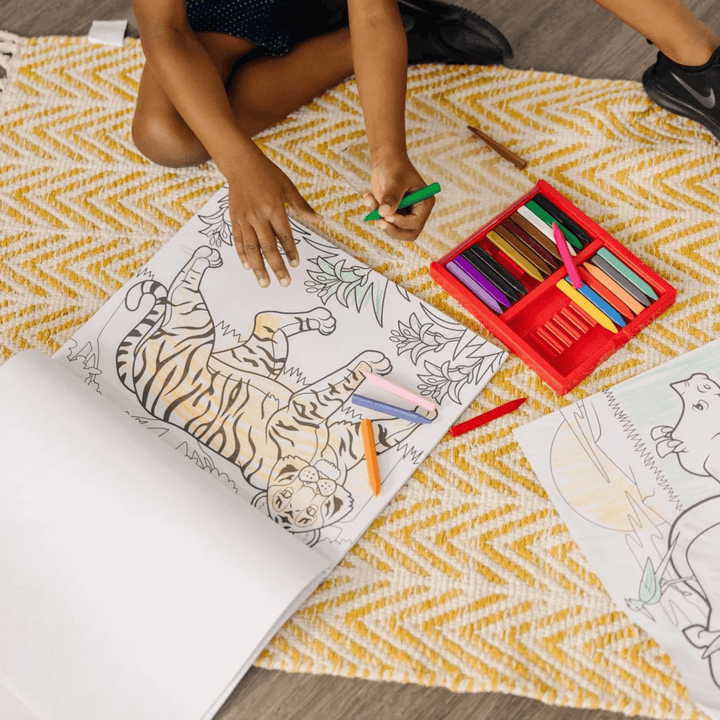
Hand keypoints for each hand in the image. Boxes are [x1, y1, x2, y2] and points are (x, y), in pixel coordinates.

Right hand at [228, 148, 321, 286]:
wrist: (241, 164)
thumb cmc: (268, 175)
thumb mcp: (288, 187)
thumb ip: (302, 206)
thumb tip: (319, 220)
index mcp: (274, 208)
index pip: (284, 236)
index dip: (291, 252)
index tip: (296, 265)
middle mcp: (258, 216)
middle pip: (269, 247)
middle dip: (277, 267)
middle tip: (284, 283)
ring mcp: (244, 219)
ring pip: (252, 248)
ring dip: (258, 268)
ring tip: (265, 283)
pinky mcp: (234, 219)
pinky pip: (238, 241)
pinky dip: (242, 255)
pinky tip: (248, 267)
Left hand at [364, 154, 433, 241]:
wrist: (386, 160)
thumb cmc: (395, 166)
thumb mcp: (396, 180)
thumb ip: (392, 197)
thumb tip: (385, 214)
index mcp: (424, 203)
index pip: (415, 224)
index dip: (401, 223)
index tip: (386, 216)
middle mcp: (416, 212)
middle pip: (406, 233)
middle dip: (391, 229)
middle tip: (378, 222)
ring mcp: (403, 214)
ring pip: (391, 228)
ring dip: (377, 217)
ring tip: (369, 198)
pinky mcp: (391, 213)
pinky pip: (381, 221)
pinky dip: (372, 212)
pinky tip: (368, 196)